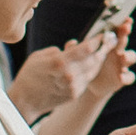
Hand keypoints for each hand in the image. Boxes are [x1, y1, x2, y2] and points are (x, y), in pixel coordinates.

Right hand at [16, 29, 135, 134]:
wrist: (25, 101)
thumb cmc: (29, 75)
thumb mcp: (39, 56)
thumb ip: (59, 51)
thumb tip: (74, 46)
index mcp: (59, 62)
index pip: (87, 48)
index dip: (98, 40)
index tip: (105, 33)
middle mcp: (69, 74)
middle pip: (95, 59)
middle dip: (104, 48)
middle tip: (111, 39)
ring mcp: (73, 86)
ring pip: (94, 70)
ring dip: (100, 60)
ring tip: (103, 50)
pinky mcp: (74, 94)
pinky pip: (88, 79)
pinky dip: (91, 71)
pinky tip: (91, 64)